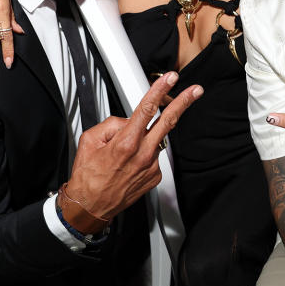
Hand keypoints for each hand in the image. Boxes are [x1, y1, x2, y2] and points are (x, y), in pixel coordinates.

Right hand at [63, 72, 201, 230]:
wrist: (91, 206)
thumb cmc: (88, 176)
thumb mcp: (90, 141)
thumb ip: (111, 125)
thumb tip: (127, 121)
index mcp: (126, 143)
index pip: (146, 109)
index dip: (159, 91)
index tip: (171, 80)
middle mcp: (142, 154)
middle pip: (168, 121)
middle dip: (184, 103)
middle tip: (196, 91)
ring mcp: (151, 166)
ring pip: (156, 139)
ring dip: (148, 136)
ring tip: (125, 151)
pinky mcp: (155, 177)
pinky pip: (153, 155)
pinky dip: (144, 153)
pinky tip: (129, 163)